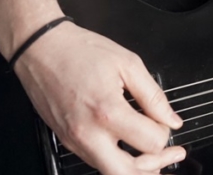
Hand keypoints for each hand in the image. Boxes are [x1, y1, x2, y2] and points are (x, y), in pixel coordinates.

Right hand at [13, 22, 184, 173]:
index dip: (165, 133)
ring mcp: (75, 141)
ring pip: (109, 172)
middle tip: (170, 155)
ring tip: (154, 155)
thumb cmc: (81, 51)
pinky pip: (95, 161)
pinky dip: (116, 160)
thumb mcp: (129, 64)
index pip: (150, 142)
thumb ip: (154, 96)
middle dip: (155, 166)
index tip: (167, 123)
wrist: (41, 49)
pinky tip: (129, 147)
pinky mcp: (67, 141)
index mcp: (108, 112)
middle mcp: (88, 133)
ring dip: (136, 167)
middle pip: (126, 172)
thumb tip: (171, 119)